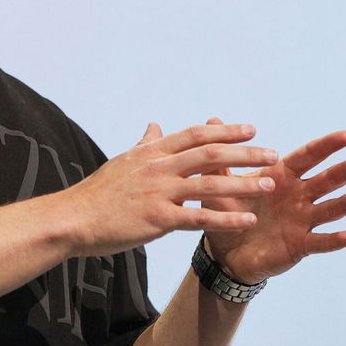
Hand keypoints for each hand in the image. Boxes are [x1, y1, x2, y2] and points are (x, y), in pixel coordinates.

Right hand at [65, 122, 280, 257]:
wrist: (73, 218)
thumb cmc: (98, 192)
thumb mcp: (123, 161)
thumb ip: (145, 144)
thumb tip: (155, 125)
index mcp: (152, 152)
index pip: (196, 135)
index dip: (225, 131)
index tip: (251, 129)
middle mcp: (158, 167)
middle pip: (210, 154)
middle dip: (245, 153)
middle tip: (272, 154)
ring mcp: (158, 192)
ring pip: (210, 184)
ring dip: (243, 183)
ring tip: (269, 184)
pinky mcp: (157, 219)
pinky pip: (199, 217)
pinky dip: (226, 217)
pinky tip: (248, 219)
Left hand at [201, 118, 345, 284]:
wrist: (224, 250)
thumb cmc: (228, 211)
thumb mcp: (221, 183)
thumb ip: (220, 156)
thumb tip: (212, 120)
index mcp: (281, 177)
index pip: (307, 157)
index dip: (325, 147)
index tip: (345, 135)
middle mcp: (297, 196)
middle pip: (324, 181)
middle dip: (341, 172)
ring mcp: (301, 221)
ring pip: (328, 210)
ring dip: (344, 203)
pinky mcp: (300, 245)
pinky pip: (320, 242)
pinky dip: (334, 239)